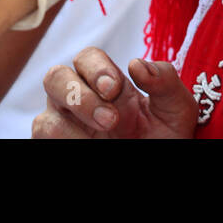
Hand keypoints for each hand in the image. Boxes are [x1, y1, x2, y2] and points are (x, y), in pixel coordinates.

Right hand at [33, 47, 197, 138]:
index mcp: (108, 84)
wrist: (163, 164)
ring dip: (73, 127)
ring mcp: (67, 128)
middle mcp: (81, 101)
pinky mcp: (60, 146)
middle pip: (54, 77)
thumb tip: (135, 64)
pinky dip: (67, 142)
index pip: (87, 58)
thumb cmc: (168, 136)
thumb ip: (165, 80)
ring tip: (105, 137)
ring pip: (46, 117)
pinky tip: (90, 146)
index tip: (115, 88)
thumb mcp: (177, 107)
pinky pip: (44, 140)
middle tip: (110, 119)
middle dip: (78, 94)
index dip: (96, 68)